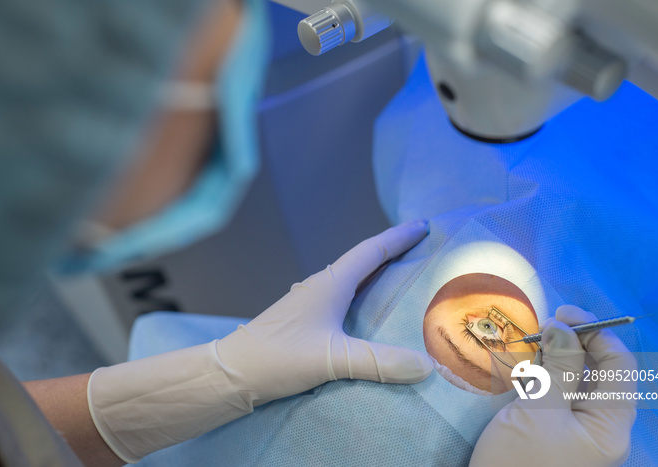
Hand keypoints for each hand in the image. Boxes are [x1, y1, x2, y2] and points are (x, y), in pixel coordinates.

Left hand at [88, 221, 433, 462]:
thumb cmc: (276, 358)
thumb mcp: (332, 359)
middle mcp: (320, 287)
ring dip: (376, 275)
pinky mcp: (303, 321)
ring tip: (402, 280)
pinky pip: (342, 299)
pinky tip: (368, 314)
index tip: (424, 225)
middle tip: (422, 250)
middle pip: (363, 261)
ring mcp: (309, 303)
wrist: (230, 374)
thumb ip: (378, 362)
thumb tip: (426, 366)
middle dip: (392, 252)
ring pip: (351, 280)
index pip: (371, 251)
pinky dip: (362, 297)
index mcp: (329, 284)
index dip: (399, 237)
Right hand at [469, 305, 636, 466]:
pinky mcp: (557, 432)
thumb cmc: (517, 461)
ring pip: (579, 379)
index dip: (596, 332)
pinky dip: (548, 374)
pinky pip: (561, 394)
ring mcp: (579, 431)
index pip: (620, 366)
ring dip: (559, 355)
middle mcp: (602, 427)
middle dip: (575, 341)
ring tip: (533, 342)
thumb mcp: (539, 410)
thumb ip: (559, 366)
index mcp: (611, 426)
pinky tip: (529, 365)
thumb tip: (565, 326)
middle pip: (601, 371)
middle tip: (543, 324)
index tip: (561, 313)